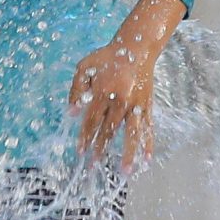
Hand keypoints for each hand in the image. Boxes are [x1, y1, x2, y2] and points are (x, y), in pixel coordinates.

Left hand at [68, 0, 185, 169]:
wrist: (136, 48)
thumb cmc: (107, 57)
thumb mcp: (85, 66)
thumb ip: (76, 90)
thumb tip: (71, 114)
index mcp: (104, 92)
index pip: (92, 120)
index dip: (85, 137)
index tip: (80, 152)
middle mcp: (121, 101)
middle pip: (109, 131)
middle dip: (100, 150)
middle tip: (93, 167)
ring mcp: (136, 105)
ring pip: (132, 133)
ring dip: (128, 154)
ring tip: (126, 171)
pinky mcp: (147, 105)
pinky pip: (148, 127)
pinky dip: (148, 143)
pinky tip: (147, 159)